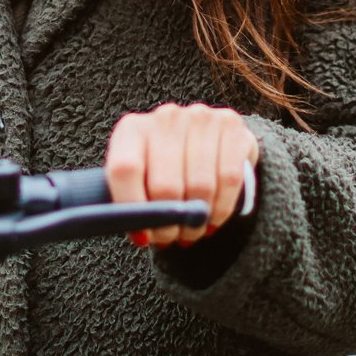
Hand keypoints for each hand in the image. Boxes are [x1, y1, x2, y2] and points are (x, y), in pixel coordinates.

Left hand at [105, 102, 258, 247]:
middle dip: (169, 223)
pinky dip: (221, 208)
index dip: (133, 209)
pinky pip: (229, 179)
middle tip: (170, 238)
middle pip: (165, 184)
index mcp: (132, 129)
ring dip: (196, 220)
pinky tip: (213, 219)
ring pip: (200, 185)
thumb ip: (132, 202)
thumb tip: (140, 233)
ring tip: (191, 232)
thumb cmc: (163, 167)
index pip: (125, 169)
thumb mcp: (139, 180)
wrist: (204, 141)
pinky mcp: (231, 124)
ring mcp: (200, 117)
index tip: (142, 236)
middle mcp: (166, 118)